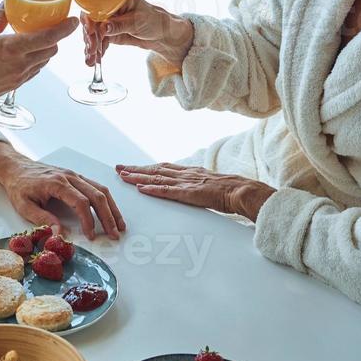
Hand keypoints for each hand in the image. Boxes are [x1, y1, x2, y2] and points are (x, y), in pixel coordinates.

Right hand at [0, 6, 77, 108]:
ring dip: (46, 50)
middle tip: (52, 25)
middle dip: (55, 37)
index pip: (48, 37)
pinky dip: (35, 60)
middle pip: (51, 50)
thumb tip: (6, 4)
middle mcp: (18, 64)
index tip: (73, 20)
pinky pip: (34, 71)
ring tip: (37, 38)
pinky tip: (24, 53)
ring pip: (44, 61)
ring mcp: (18, 77)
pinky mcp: (15, 86)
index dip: (64, 28)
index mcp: (10, 48)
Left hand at [0, 145, 125, 239]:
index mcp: (57, 183)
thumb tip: (60, 234)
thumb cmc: (18, 186)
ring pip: (100, 189)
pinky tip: (111, 212)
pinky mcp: (76, 177)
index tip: (91, 236)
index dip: (88, 220)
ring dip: (112, 208)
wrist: (15, 167)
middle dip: (108, 216)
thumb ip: (42, 219)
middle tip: (114, 234)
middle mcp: (70, 176)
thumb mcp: (23, 205)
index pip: (80, 202)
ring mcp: (74, 175)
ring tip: (119, 226)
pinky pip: (96, 187)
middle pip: (96, 195)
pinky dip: (106, 200)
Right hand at [81, 0, 193, 66]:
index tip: (89, 32)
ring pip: (94, 34)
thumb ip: (120, 25)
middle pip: (92, 22)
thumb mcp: (138, 21)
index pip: (96, 6)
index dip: (89, 19)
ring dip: (91, 47)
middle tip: (91, 50)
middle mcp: (109, 10)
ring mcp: (109, 23)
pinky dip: (97, 51)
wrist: (164, 35)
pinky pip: (100, 42)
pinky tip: (94, 60)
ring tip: (90, 60)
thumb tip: (103, 28)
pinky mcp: (111, 34)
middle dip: (89, 37)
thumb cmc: (155, 20)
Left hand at [115, 162, 274, 220]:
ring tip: (122, 176)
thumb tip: (189, 190)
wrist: (242, 191)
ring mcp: (187, 183)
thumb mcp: (210, 185)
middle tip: (118, 168)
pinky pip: (168, 191)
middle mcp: (185, 174)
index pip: (162, 168)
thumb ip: (197, 185)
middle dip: (135, 169)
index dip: (145, 167)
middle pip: (155, 170)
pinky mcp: (190, 193)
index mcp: (190, 172)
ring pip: (157, 178)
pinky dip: (153, 189)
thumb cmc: (230, 191)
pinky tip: (141, 189)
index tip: (131, 167)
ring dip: (138, 177)